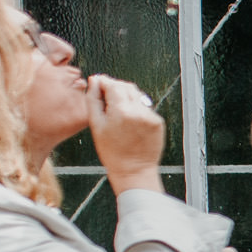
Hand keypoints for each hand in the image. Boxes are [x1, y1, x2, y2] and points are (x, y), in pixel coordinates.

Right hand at [88, 76, 167, 193]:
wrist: (134, 170)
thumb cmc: (112, 152)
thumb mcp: (96, 125)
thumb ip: (93, 99)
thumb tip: (94, 80)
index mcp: (122, 110)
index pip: (113, 84)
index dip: (104, 81)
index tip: (98, 82)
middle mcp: (139, 111)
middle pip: (126, 86)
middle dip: (115, 87)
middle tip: (105, 96)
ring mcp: (151, 116)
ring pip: (137, 95)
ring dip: (126, 97)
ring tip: (117, 112)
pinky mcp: (158, 122)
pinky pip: (145, 107)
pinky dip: (136, 109)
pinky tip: (129, 122)